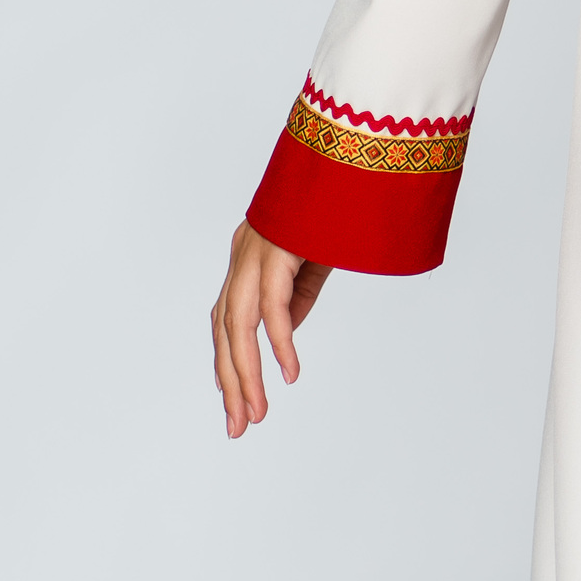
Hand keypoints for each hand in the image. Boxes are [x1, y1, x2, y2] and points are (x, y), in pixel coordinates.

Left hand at [212, 223, 332, 435]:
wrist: (355, 154)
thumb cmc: (339, 205)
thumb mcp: (318, 262)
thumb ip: (298, 298)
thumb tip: (283, 338)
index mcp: (250, 258)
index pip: (228, 320)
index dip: (228, 363)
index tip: (236, 402)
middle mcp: (244, 255)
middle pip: (224, 329)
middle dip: (231, 382)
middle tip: (239, 427)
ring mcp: (255, 250)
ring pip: (238, 323)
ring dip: (246, 373)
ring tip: (257, 413)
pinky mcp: (276, 246)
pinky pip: (271, 304)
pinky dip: (278, 341)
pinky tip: (289, 372)